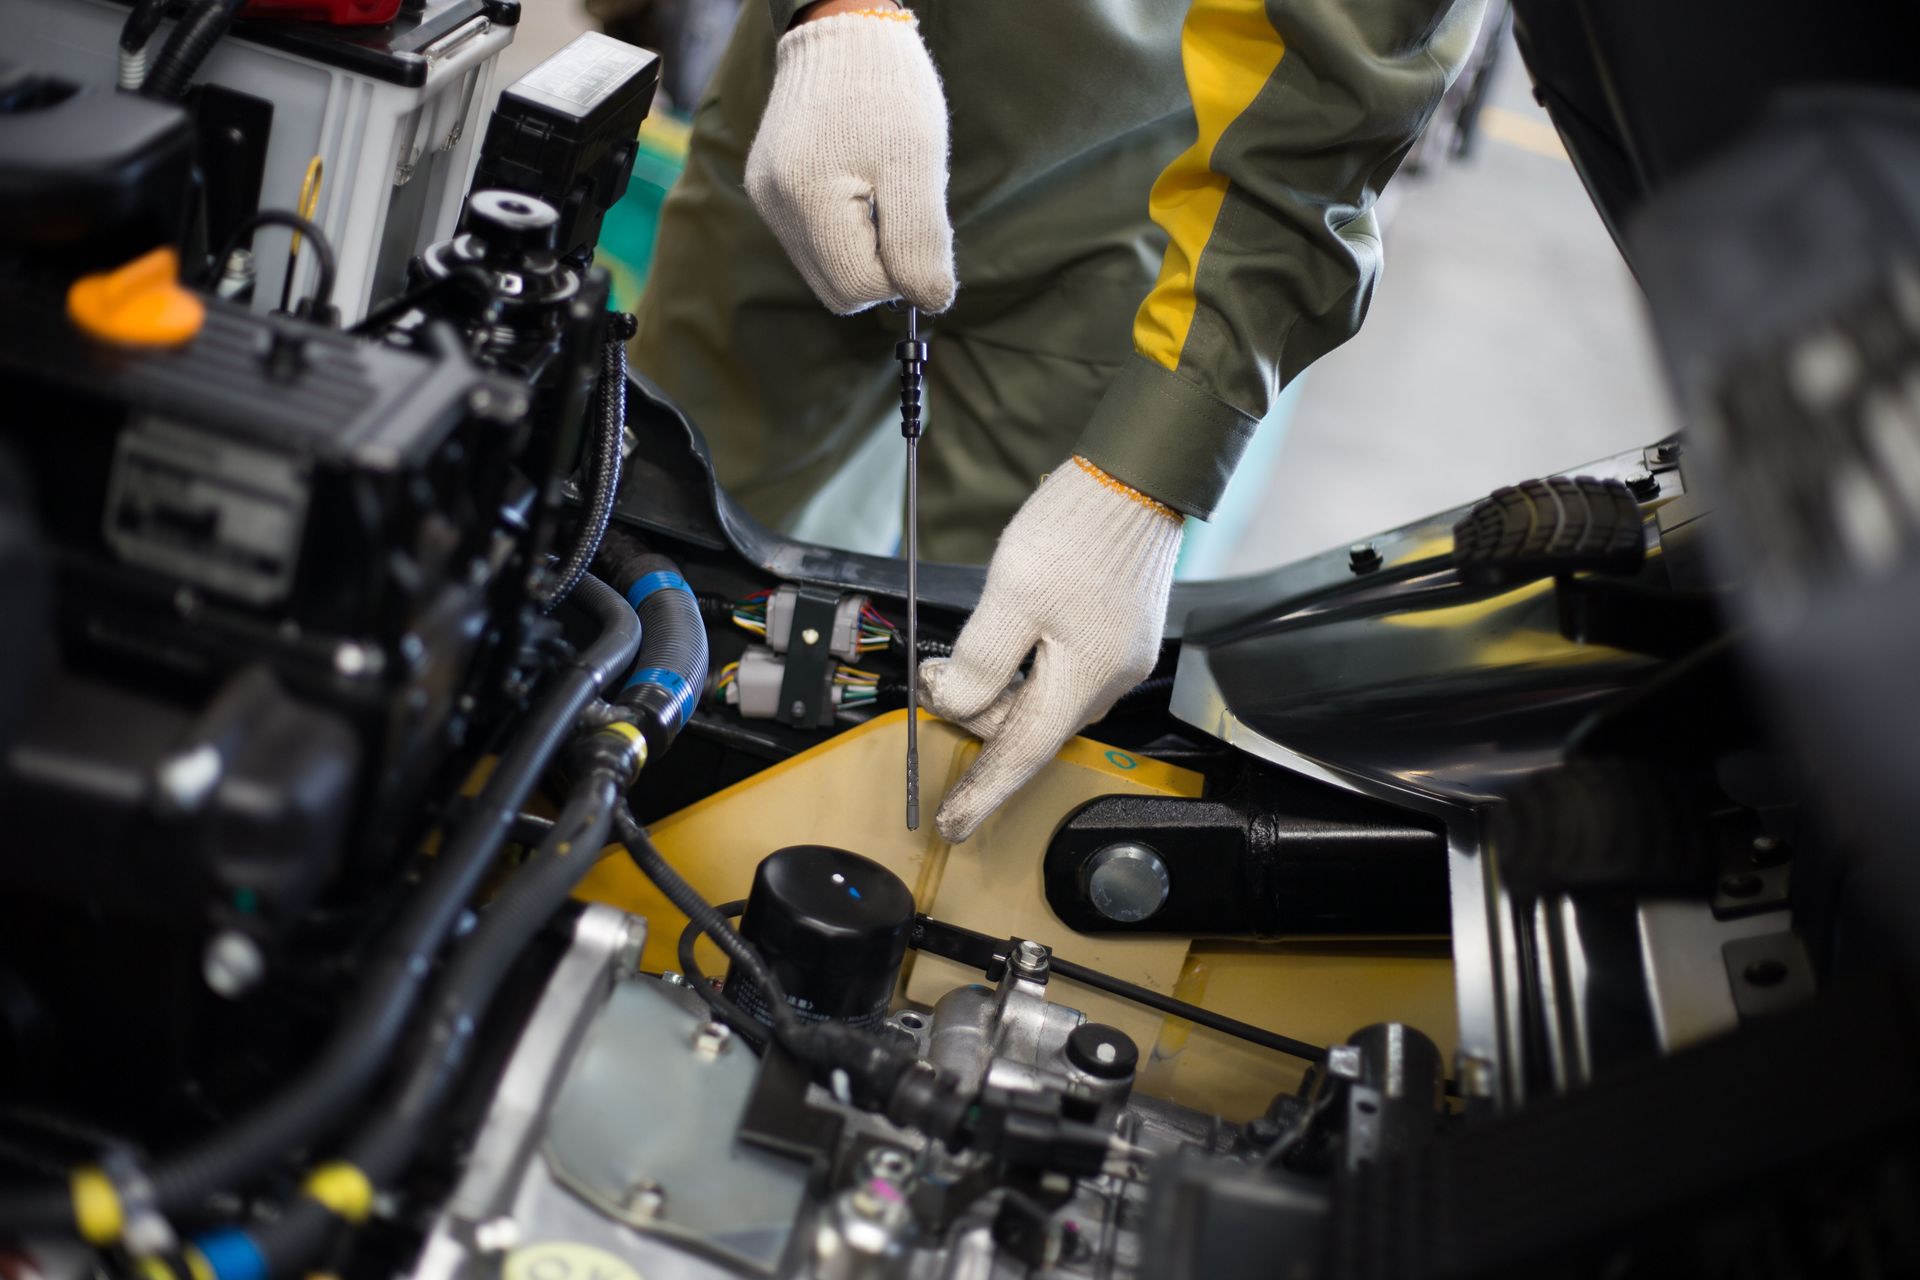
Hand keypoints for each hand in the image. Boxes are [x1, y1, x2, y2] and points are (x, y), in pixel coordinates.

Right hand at [745, 6, 955, 314]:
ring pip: (827, 268)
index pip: (858, 288)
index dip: (900, 271)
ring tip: (880, 186)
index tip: (916, 222)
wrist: (844, 29)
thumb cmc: (888, 90)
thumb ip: (921, 241)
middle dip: (881, 262)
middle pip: (838, 288)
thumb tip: (929, 301)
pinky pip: (815, 240)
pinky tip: (859, 182)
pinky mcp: (770, 191)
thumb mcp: (918, 165)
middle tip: (900, 204)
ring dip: (866, 244)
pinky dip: (847, 227)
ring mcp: (768, 200)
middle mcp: (775, 207)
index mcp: (807, 199)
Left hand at [922, 458, 1183, 841]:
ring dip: (998, 689)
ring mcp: (1119, 659)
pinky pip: (1062, 674)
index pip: (1023, 755)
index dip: (983, 793)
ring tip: (963, 651)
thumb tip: (955, 703)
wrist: (1135, 478)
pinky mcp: (1119, 637)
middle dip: (975, 713)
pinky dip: (1024, 670)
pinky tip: (1005, 640)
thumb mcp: (1010, 595)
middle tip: (931, 677)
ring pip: (1044, 699)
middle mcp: (1109, 681)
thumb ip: (979, 660)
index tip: (952, 825)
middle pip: (1029, 726)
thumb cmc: (1075, 531)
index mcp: (1084, 679)